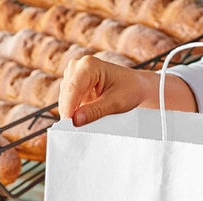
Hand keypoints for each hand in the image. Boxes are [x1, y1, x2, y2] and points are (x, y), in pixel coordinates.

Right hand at [59, 56, 197, 126]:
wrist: (136, 87)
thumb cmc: (129, 91)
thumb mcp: (115, 103)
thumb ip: (94, 111)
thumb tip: (75, 120)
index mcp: (88, 66)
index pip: (73, 88)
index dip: (68, 108)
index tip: (67, 125)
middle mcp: (78, 66)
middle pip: (67, 93)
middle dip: (69, 112)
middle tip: (73, 132)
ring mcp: (74, 75)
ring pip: (66, 98)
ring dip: (72, 112)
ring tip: (81, 126)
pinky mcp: (75, 85)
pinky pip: (69, 101)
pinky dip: (74, 111)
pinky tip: (81, 120)